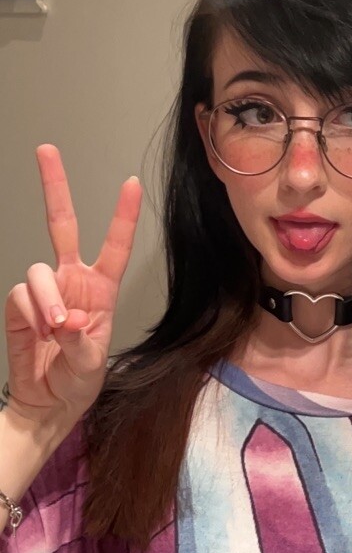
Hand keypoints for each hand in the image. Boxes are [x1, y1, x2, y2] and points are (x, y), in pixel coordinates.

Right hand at [4, 145, 141, 429]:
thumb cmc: (77, 381)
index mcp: (101, 288)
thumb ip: (79, 342)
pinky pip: (21, 294)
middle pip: (60, 223)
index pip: (114, 245)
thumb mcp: (90, 366)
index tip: (130, 183)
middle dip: (54, 186)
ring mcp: (44, 290)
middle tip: (46, 150)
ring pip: (38, 270)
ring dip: (47, 299)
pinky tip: (40, 334)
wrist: (46, 403)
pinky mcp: (20, 304)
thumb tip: (64, 319)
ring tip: (57, 329)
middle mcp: (72, 280)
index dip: (122, 215)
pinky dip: (32, 314)